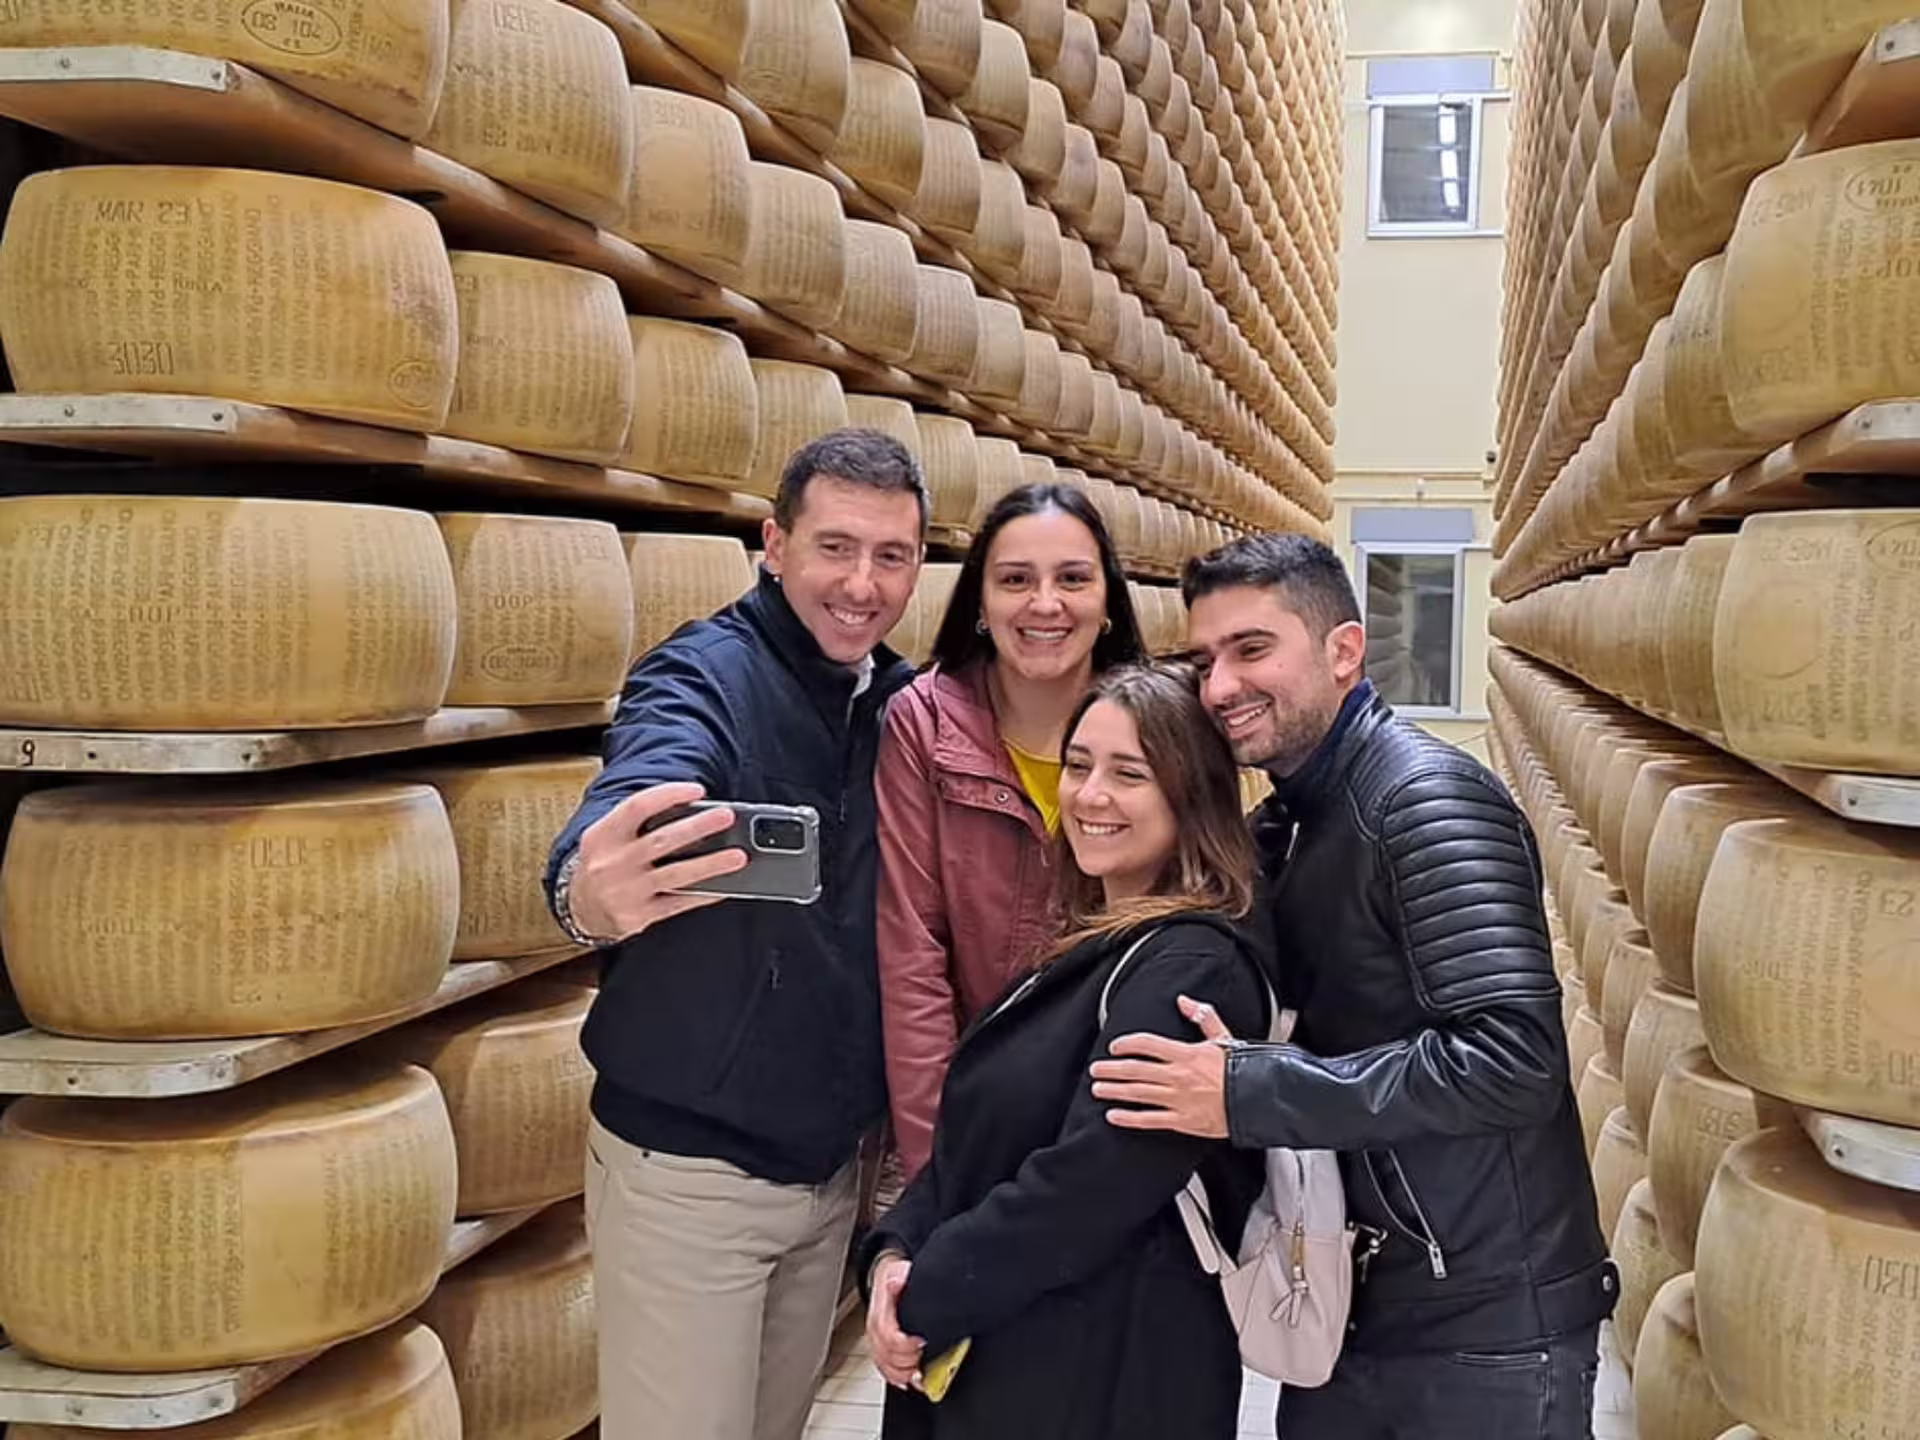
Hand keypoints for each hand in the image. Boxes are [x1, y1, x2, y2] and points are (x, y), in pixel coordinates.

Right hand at [568, 782, 748, 940]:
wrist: (580, 908)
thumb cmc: (604, 863)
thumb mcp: (607, 837)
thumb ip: (636, 823)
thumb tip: (690, 810)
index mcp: (603, 835)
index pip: (637, 806)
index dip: (669, 795)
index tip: (698, 790)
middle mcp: (613, 862)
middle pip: (661, 840)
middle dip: (697, 827)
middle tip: (726, 816)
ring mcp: (626, 891)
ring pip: (675, 874)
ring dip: (710, 864)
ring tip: (738, 856)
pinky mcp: (638, 915)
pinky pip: (678, 903)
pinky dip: (703, 894)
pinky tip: (724, 886)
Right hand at [865, 1255, 924, 1387]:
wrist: (887, 1277)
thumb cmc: (898, 1277)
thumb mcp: (901, 1270)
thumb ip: (901, 1275)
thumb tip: (896, 1281)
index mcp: (881, 1311)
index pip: (888, 1336)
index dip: (906, 1345)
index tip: (923, 1341)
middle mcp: (875, 1328)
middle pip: (887, 1355)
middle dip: (908, 1361)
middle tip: (925, 1356)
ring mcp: (876, 1340)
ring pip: (884, 1365)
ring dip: (903, 1373)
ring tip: (920, 1373)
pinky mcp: (880, 1349)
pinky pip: (884, 1370)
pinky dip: (898, 1378)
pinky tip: (910, 1379)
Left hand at [1087, 995, 1233, 1137]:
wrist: (1259, 1100)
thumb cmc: (1243, 1070)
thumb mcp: (1224, 1037)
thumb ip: (1202, 1017)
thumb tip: (1184, 1001)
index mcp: (1186, 1054)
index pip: (1147, 1044)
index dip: (1127, 1043)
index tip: (1114, 1046)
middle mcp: (1177, 1076)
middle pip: (1135, 1069)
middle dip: (1111, 1068)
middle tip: (1096, 1069)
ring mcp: (1178, 1099)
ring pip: (1137, 1093)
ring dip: (1114, 1090)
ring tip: (1098, 1088)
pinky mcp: (1182, 1121)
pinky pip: (1149, 1120)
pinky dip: (1129, 1119)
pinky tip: (1113, 1116)